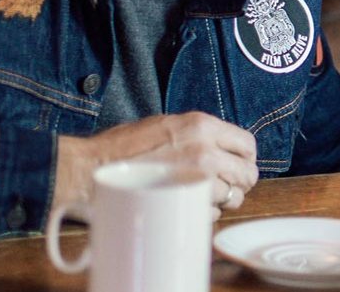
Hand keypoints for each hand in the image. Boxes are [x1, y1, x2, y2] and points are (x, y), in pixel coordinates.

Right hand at [54, 112, 258, 220]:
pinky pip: (212, 214)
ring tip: (200, 197)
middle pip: (247, 173)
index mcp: (202, 125)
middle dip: (240, 183)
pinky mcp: (185, 202)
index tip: (238, 167)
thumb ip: (198, 135)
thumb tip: (221, 149)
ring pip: (232, 196)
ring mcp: (197, 177)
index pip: (247, 144)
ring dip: (222, 201)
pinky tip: (186, 207)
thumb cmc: (122, 148)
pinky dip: (204, 214)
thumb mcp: (166, 125)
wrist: (91, 169)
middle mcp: (205, 149)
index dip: (245, 159)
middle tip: (227, 188)